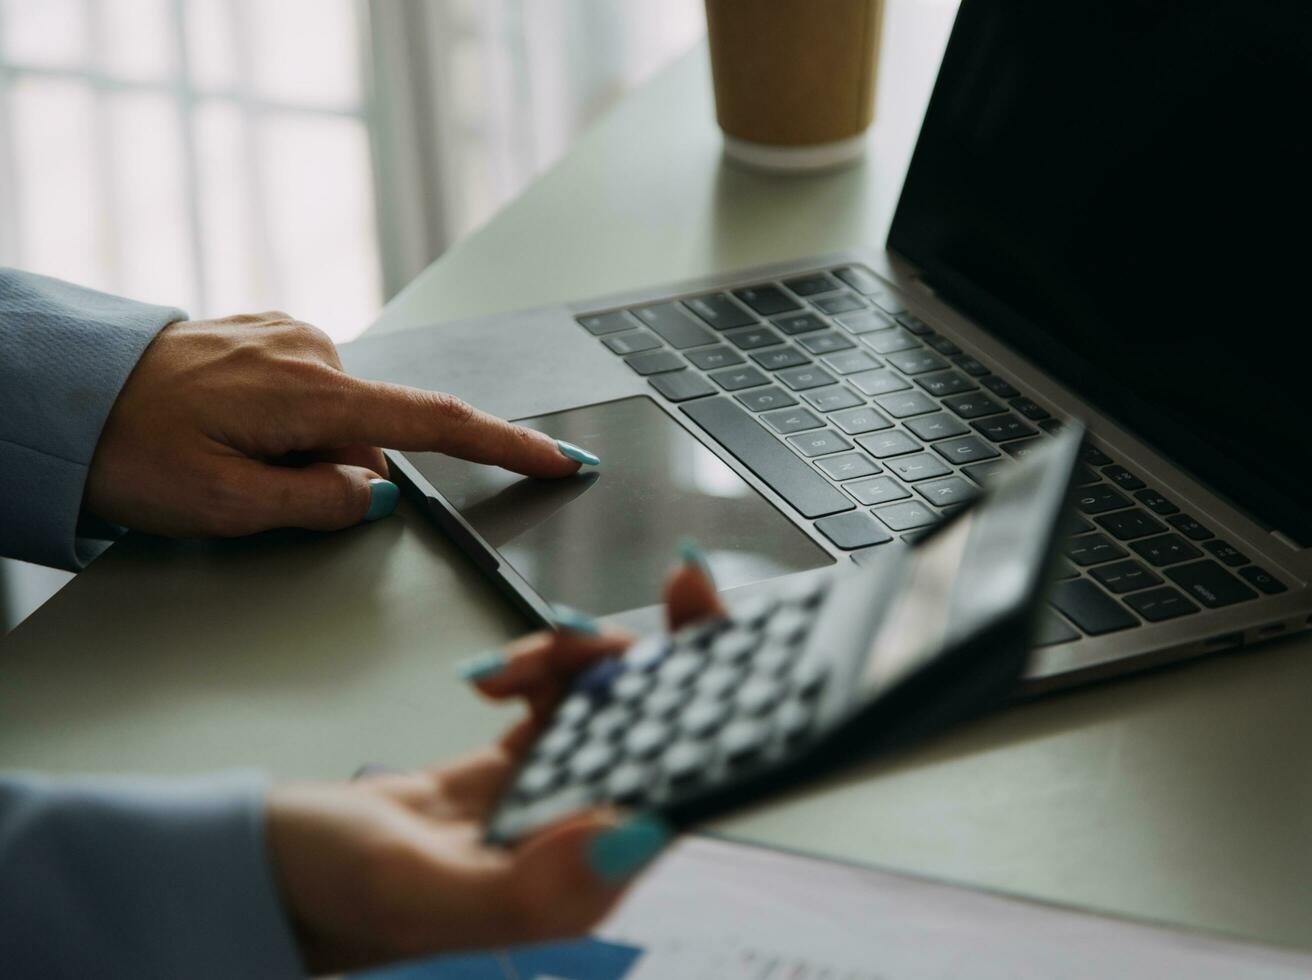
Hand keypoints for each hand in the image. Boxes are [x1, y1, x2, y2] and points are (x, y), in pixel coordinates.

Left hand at [84, 312, 598, 536]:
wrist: (57, 392)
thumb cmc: (124, 446)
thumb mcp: (220, 505)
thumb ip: (317, 503)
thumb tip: (374, 491)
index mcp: (310, 391)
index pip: (435, 423)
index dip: (506, 446)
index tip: (560, 458)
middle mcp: (311, 348)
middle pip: (373, 437)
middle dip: (335, 477)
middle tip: (252, 493)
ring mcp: (289, 335)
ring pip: (337, 421)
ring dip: (303, 453)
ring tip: (223, 458)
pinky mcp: (269, 334)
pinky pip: (308, 395)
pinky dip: (287, 427)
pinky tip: (228, 431)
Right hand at [266, 560, 723, 973]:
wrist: (262, 869)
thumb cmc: (327, 894)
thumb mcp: (422, 891)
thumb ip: (532, 882)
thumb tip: (639, 831)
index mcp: (581, 877)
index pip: (683, 781)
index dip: (722, 704)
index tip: (727, 632)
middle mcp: (576, 836)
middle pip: (664, 730)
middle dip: (674, 652)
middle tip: (682, 582)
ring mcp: (548, 797)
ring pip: (610, 703)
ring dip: (585, 660)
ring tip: (527, 660)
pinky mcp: (514, 769)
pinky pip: (559, 700)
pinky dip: (543, 671)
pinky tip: (504, 676)